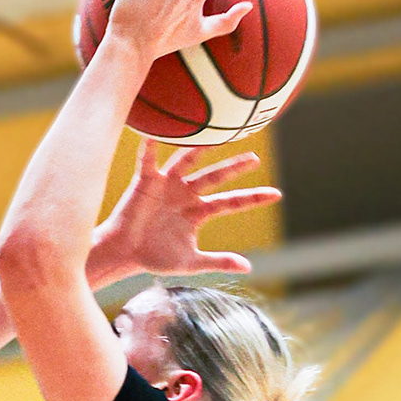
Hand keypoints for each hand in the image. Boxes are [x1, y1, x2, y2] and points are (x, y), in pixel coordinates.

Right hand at [96, 137, 280, 278]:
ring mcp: (167, 185)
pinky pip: (148, 161)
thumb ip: (219, 261)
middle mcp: (186, 193)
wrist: (124, 253)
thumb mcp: (191, 262)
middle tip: (254, 159)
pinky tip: (153, 134)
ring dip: (199, 148)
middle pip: (215, 176)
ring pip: (187, 161)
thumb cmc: (155, 256)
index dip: (252, 198)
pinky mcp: (146, 182)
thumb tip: (249, 267)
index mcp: (198, 211)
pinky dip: (149, 147)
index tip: (276, 194)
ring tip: (214, 134)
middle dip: (234, 167)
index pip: (231, 202)